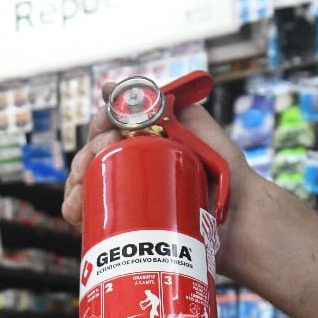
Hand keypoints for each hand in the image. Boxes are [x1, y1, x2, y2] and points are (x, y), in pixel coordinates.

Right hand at [61, 81, 256, 278]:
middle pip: (90, 158)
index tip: (108, 124)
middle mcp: (130, 172)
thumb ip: (173, 105)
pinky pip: (90, 219)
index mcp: (142, 147)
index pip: (106, 131)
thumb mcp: (200, 129)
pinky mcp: (126, 229)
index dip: (100, 125)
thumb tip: (117, 88)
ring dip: (74, 182)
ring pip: (84, 187)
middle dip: (86, 153)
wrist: (242, 220)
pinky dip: (75, 211)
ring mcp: (126, 201)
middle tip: (103, 151)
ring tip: (85, 184)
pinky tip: (77, 210)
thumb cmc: (226, 173)